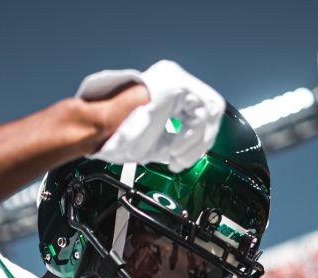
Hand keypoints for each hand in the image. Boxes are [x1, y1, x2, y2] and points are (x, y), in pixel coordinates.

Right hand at [77, 60, 224, 170]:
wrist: (106, 124)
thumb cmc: (123, 131)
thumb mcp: (158, 138)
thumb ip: (177, 138)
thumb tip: (193, 151)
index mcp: (170, 88)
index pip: (200, 110)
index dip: (197, 138)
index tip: (182, 157)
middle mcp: (176, 78)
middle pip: (210, 110)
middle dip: (200, 142)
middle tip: (181, 159)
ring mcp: (178, 79)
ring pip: (208, 113)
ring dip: (194, 143)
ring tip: (176, 156)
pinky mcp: (179, 86)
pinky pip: (200, 115)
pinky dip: (190, 138)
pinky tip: (174, 149)